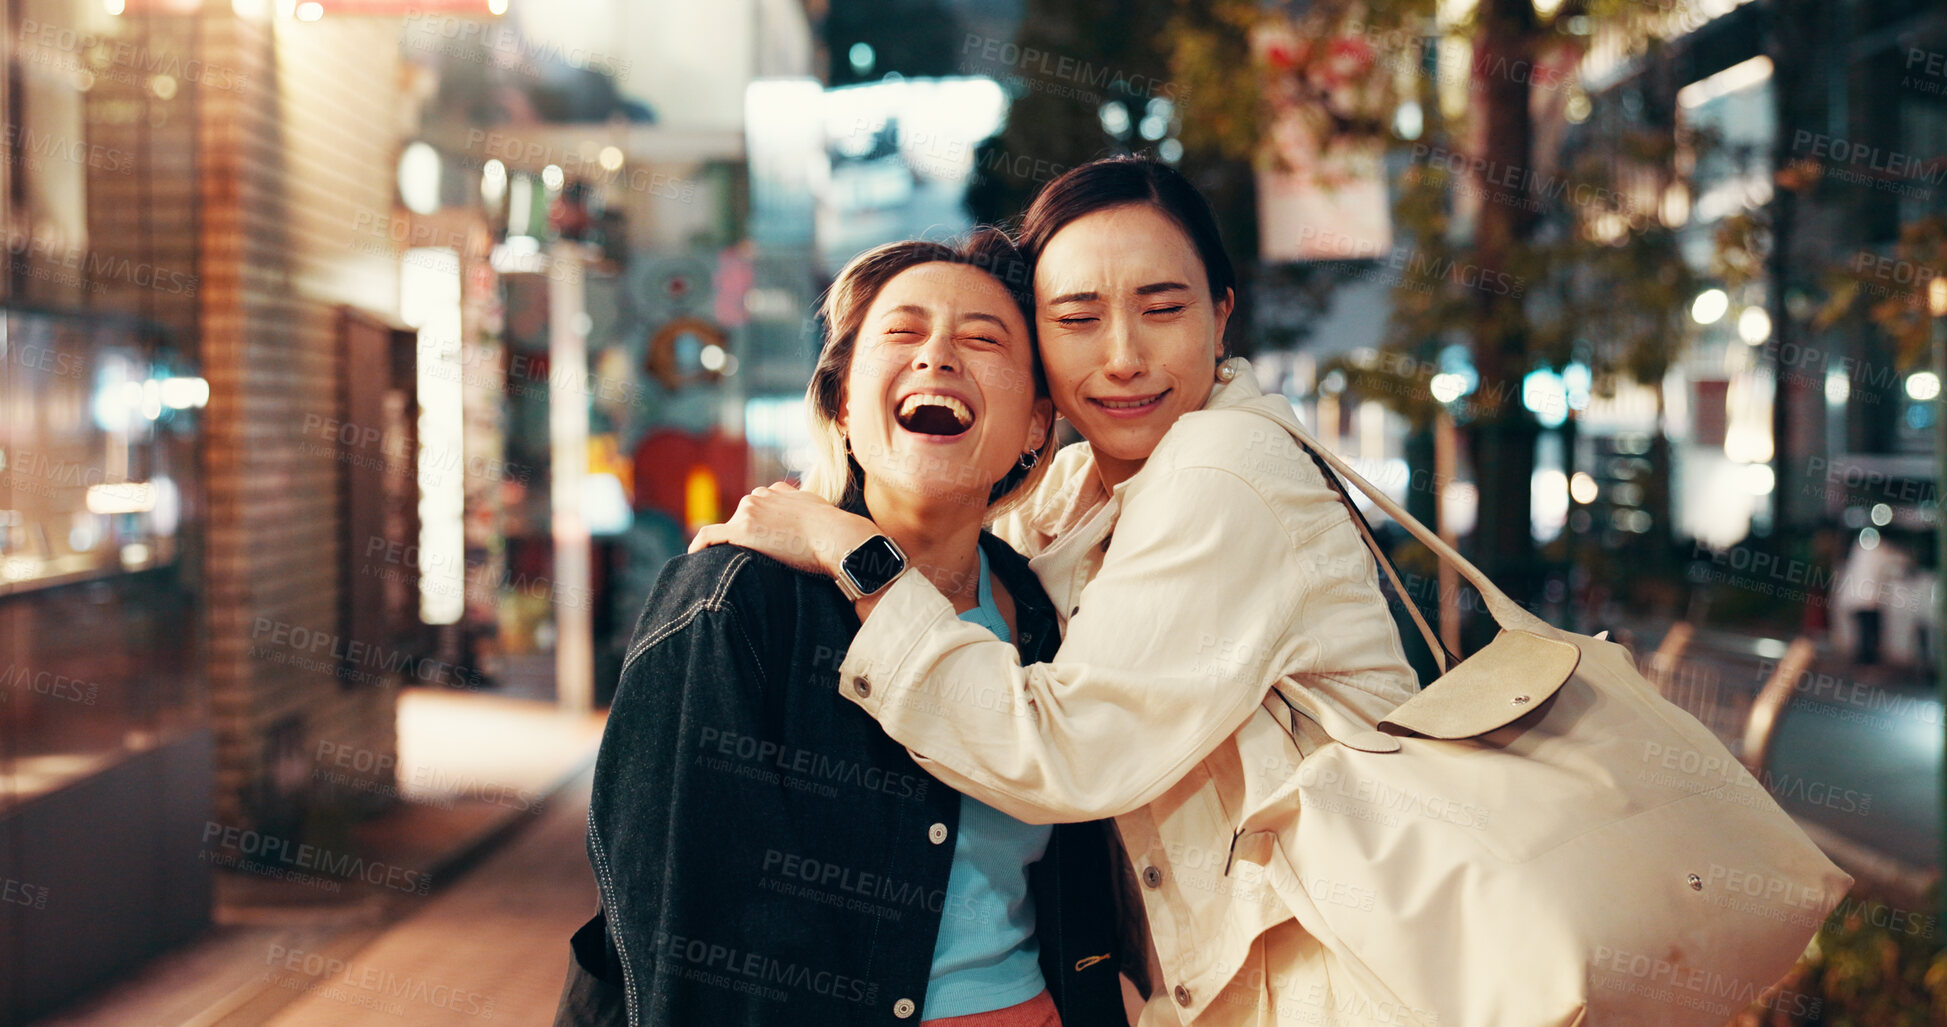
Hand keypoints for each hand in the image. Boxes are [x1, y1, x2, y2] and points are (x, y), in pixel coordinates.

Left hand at [688, 481, 879, 577]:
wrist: (836, 537)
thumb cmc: (836, 532)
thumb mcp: (824, 514)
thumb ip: (811, 513)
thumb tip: (819, 526)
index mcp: (777, 491)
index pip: (758, 507)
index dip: (759, 527)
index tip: (761, 543)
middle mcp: (759, 496)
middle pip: (742, 518)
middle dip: (747, 537)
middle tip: (758, 561)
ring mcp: (749, 511)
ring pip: (730, 529)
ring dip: (732, 545)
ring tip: (740, 565)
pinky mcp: (741, 530)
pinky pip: (710, 536)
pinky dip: (699, 545)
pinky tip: (693, 557)